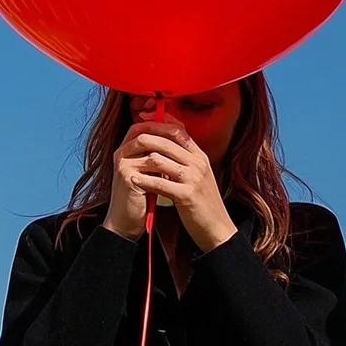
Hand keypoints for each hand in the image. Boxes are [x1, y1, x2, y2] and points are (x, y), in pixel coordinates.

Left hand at [103, 114, 237, 251]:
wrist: (216, 226)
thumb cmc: (203, 202)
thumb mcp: (198, 175)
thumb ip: (186, 159)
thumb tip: (167, 145)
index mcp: (200, 157)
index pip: (180, 131)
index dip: (161, 123)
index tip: (145, 118)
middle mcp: (198, 163)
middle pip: (168, 141)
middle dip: (147, 138)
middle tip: (131, 139)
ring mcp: (193, 178)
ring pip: (161, 159)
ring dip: (142, 159)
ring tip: (129, 159)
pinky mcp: (186, 195)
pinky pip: (160, 183)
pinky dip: (145, 180)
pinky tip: (134, 180)